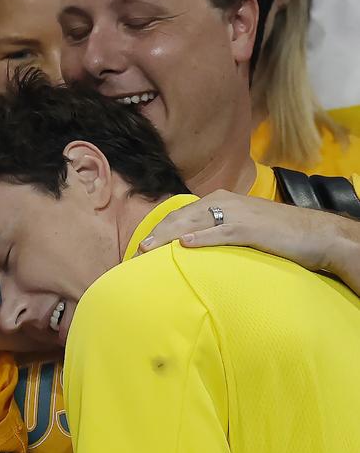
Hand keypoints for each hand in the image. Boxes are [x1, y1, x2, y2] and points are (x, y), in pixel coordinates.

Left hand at [138, 190, 333, 271]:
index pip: (180, 215)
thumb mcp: (241, 225)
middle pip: (181, 217)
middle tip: (137, 252)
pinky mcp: (250, 229)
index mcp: (219, 200)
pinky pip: (220, 232)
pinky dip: (201, 238)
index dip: (159, 230)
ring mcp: (237, 214)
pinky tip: (184, 244)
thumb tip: (190, 244)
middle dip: (157, 235)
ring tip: (149, 249)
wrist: (315, 233)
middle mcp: (224, 202)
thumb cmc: (276, 232)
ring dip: (168, 237)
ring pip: (194, 223)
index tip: (142, 247)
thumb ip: (217, 229)